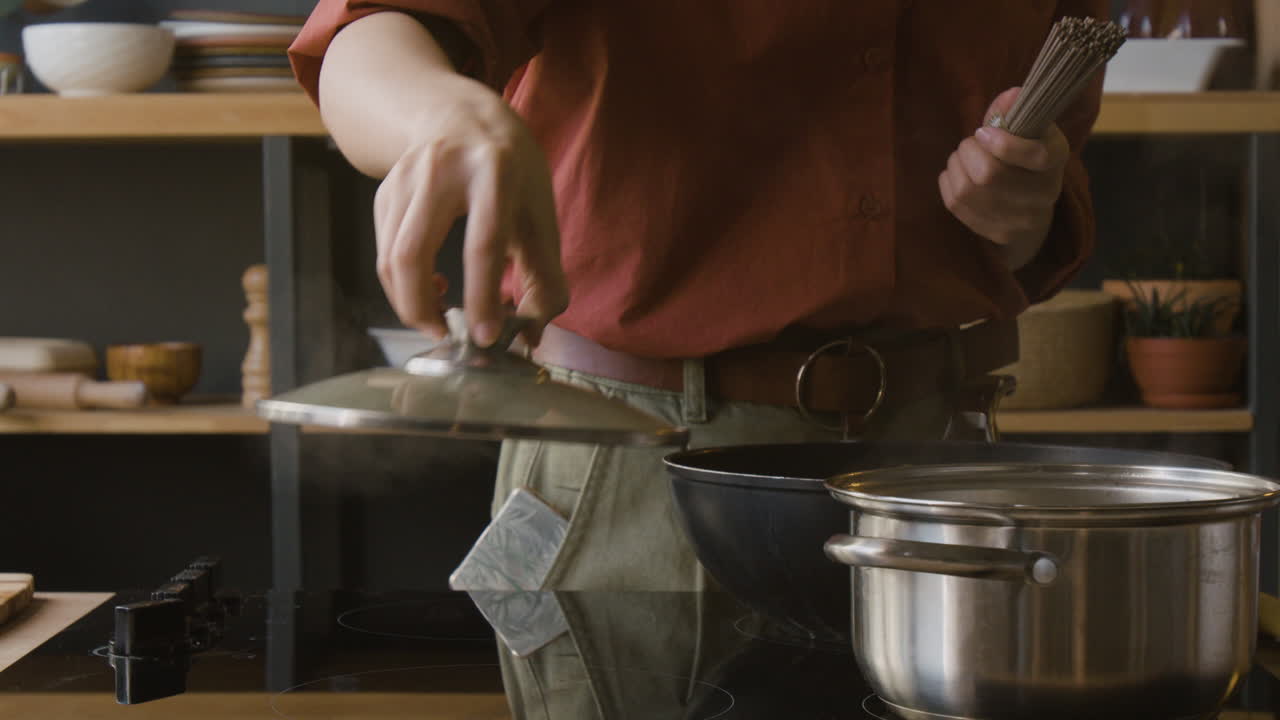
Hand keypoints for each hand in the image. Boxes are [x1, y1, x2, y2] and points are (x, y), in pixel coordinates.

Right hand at [374, 76, 567, 346]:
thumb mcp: (541, 213)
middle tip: (446, 337)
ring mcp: (404, 178)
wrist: (463, 114)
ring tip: (439, 317)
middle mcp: (441, 169)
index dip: (482, 296)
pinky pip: (384, 251)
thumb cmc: (512, 172)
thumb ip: (546, 278)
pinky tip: (431, 283)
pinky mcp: (384, 191)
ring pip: (390, 258)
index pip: (483, 244)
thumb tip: (530, 338)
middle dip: (422, 308)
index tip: (486, 337)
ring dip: (409, 302)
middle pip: (412, 253)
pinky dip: (401, 282)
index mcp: (493, 171)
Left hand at [938, 87, 1069, 268]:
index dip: (1004, 143)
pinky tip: (959, 174)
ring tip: (964, 156)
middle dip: (969, 150)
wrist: (1031, 209)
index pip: (1037, 156)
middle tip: (972, 142)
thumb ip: (1016, 112)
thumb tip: (1010, 95)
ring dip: (956, 164)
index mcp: (1057, 162)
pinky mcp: (995, 233)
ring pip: (967, 189)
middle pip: (989, 175)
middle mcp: (1045, 196)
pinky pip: (955, 202)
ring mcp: (1020, 220)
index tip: (984, 131)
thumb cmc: (1026, 157)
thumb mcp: (1030, 131)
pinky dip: (949, 180)